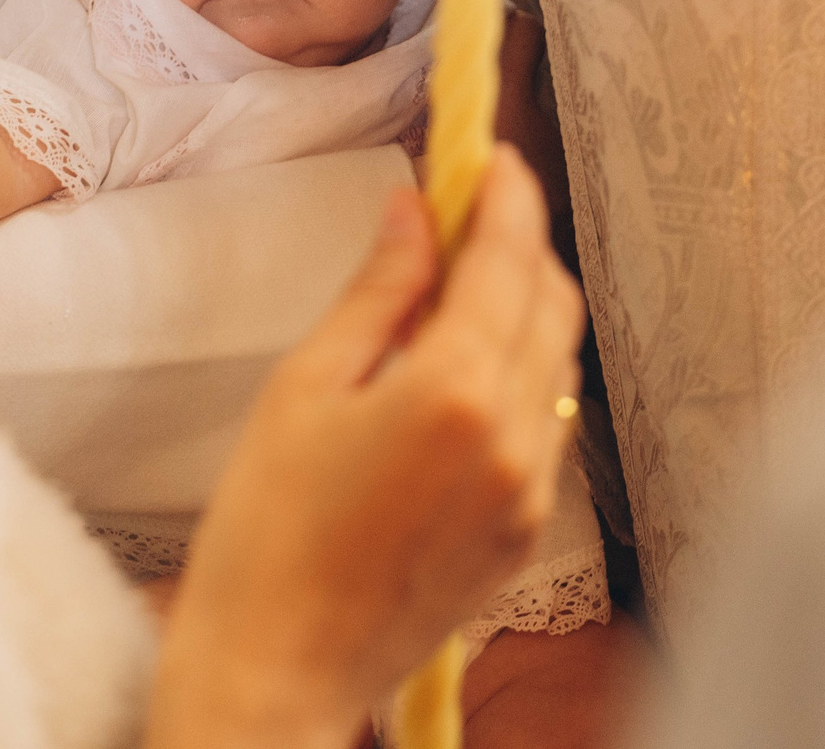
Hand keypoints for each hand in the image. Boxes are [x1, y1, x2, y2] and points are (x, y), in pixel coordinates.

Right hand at [145, 150, 585, 748]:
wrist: (279, 669)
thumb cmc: (267, 529)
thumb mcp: (305, 385)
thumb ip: (376, 290)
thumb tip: (413, 210)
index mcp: (455, 391)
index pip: (507, 260)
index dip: (506, 195)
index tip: (492, 156)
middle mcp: (515, 437)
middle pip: (550, 300)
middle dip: (518, 241)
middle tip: (465, 210)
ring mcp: (531, 491)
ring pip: (557, 358)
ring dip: (522, 303)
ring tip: (452, 286)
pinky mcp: (526, 531)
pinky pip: (547, 418)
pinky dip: (521, 368)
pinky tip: (458, 365)